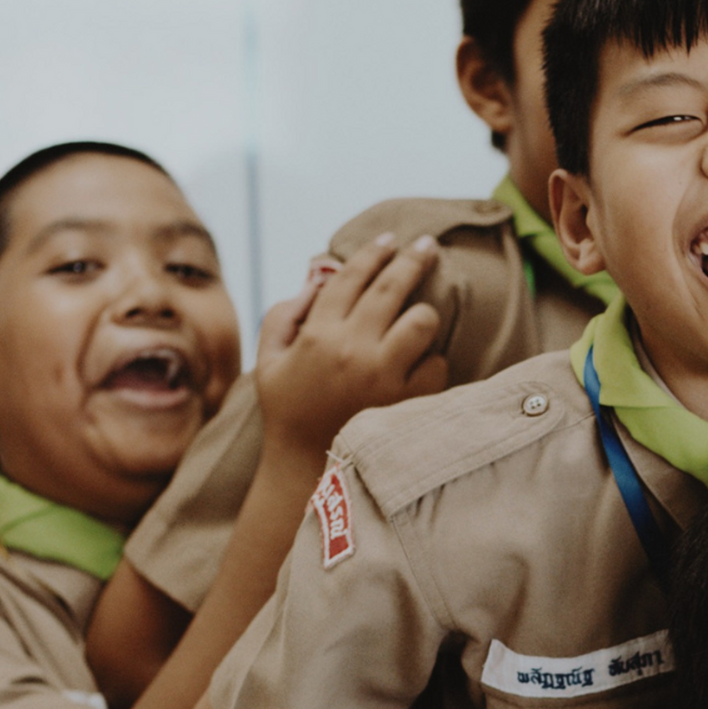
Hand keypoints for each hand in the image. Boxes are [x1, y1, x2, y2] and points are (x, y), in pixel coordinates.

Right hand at [255, 233, 448, 457]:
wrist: (308, 470)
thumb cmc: (289, 413)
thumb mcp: (269, 362)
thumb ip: (283, 317)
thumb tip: (314, 282)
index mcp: (317, 334)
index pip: (351, 278)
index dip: (373, 253)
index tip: (390, 238)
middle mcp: (352, 348)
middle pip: (392, 287)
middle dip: (413, 259)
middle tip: (428, 245)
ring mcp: (383, 374)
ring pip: (423, 320)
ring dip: (423, 317)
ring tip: (418, 322)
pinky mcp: (408, 400)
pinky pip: (438, 364)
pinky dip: (432, 364)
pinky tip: (420, 370)